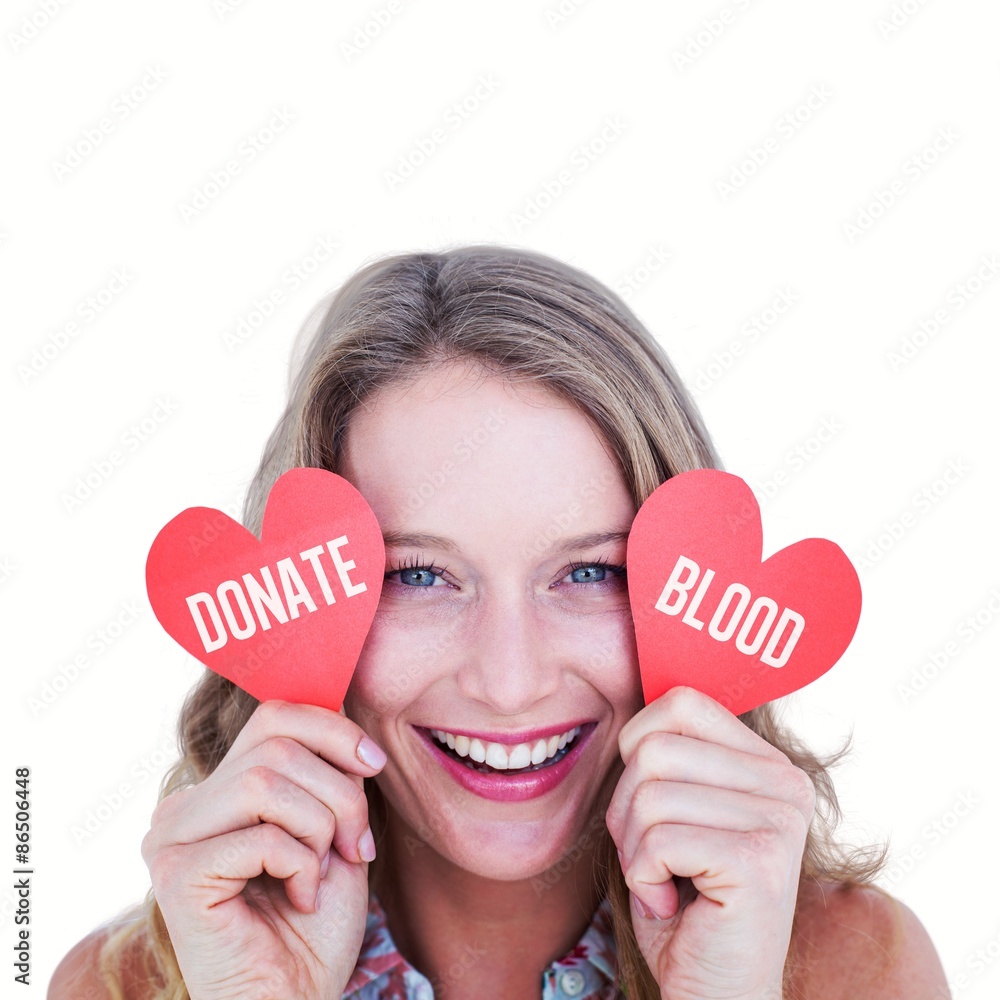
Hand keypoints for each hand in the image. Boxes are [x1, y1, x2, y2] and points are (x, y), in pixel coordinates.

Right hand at [141, 700, 385, 999]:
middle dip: (339, 792)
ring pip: (265, 783)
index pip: (274, 715)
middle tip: (356, 845)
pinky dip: (300, 865)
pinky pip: (259, 837)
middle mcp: (184, 806)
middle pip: (277, 744)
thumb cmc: (316, 922)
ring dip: (319, 827)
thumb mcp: (331, 825)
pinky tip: (299, 898)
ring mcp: (171, 838)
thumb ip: (325, 770)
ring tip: (323, 870)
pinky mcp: (175, 875)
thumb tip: (340, 707)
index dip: (333, 730)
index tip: (374, 765)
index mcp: (217, 788)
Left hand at [606, 686, 814, 999]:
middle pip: (653, 748)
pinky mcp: (760, 861)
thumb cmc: (683, 897)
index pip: (680, 701)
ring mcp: (780, 821)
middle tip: (656, 856)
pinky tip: (675, 903)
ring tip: (668, 880)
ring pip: (648, 794)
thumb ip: (670, 755)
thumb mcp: (675, 809)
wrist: (712, 987)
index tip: (651, 801)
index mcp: (766, 763)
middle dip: (628, 810)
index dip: (638, 747)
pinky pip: (656, 840)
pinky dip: (643, 878)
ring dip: (634, 849)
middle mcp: (785, 783)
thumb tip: (639, 693)